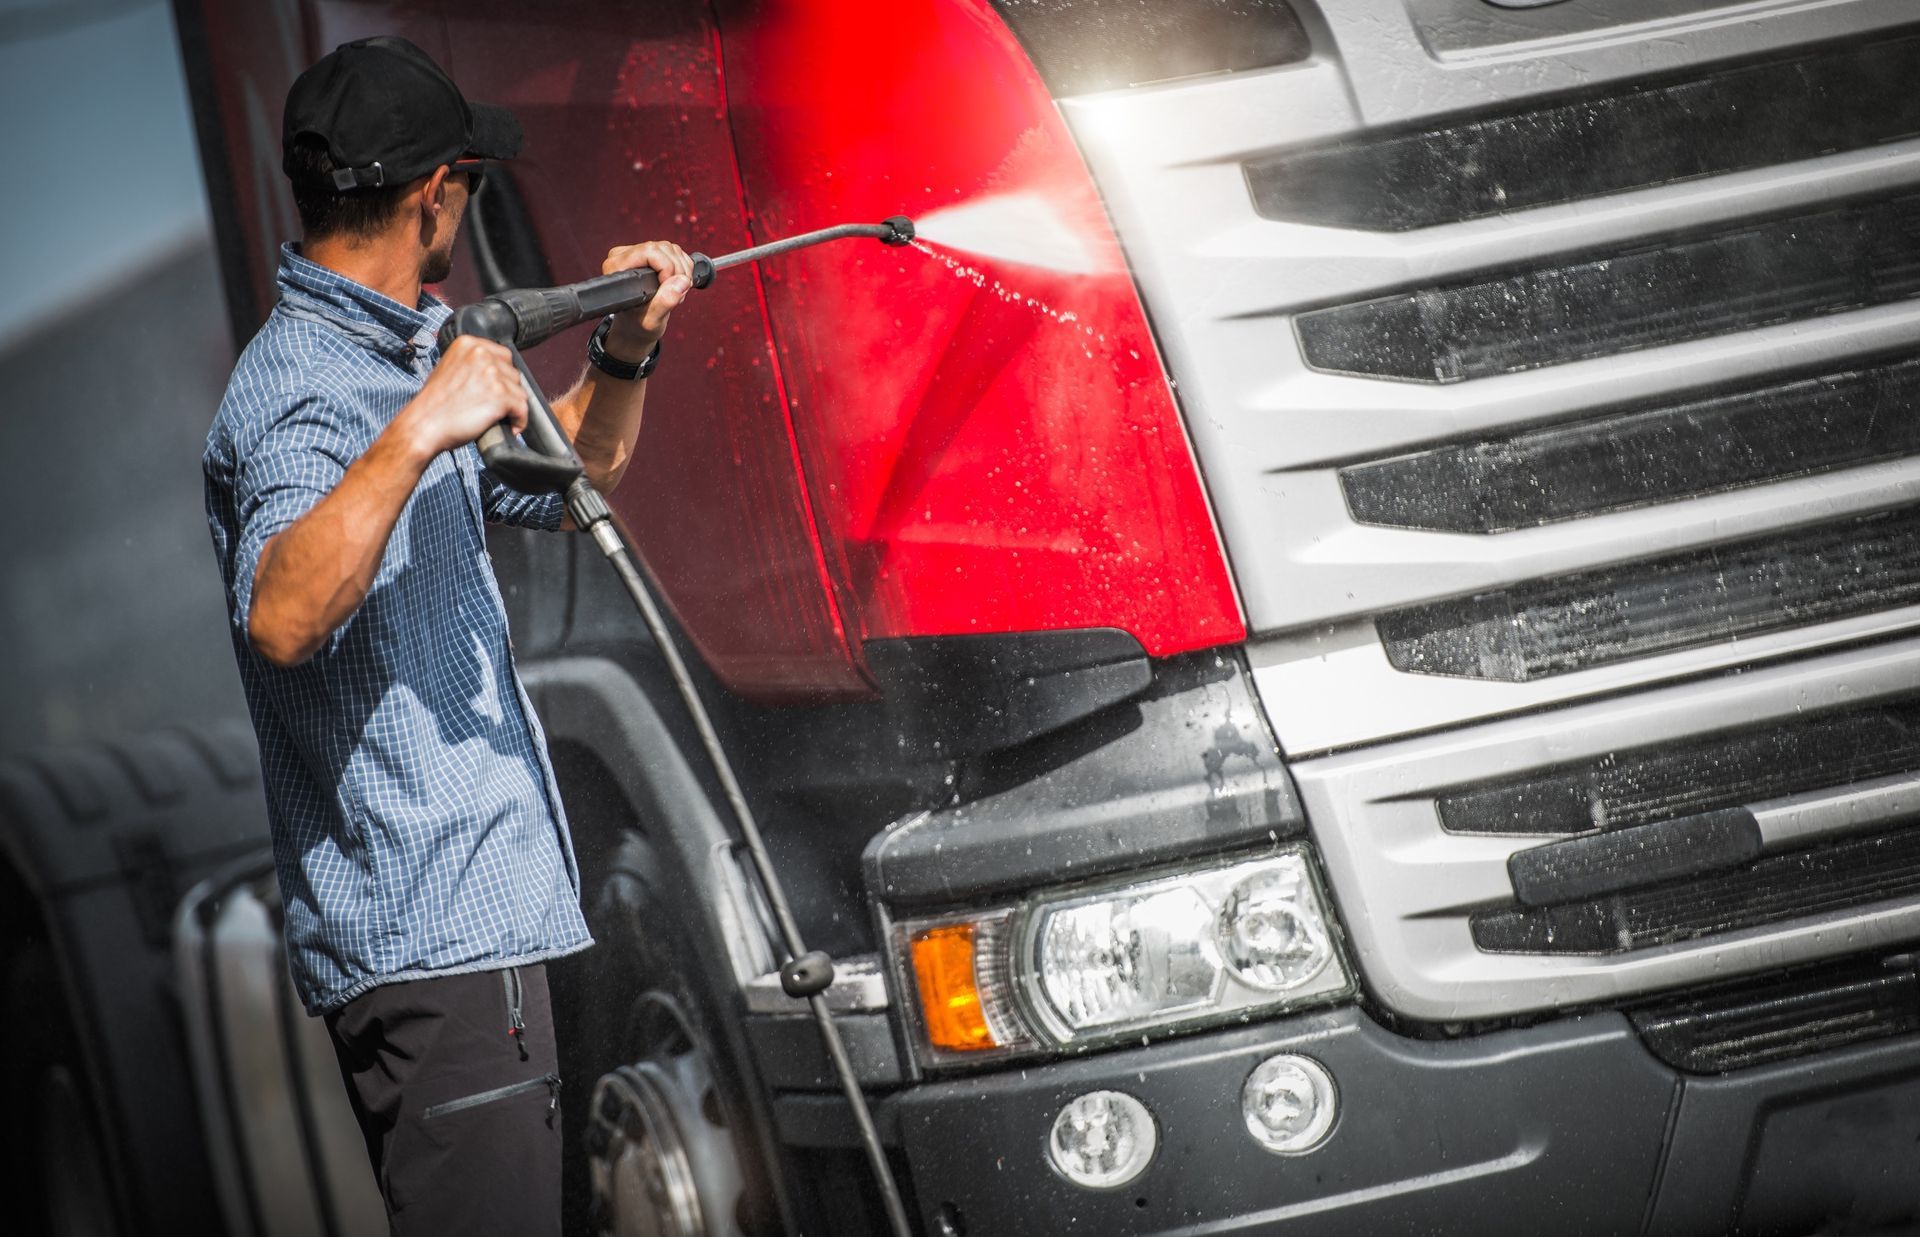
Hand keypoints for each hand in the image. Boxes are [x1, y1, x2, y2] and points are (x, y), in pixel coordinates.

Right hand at [399, 335, 528, 458]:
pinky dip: (520, 421)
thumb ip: (471, 363)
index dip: (502, 375)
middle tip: (495, 406)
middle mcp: (481, 354)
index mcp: (468, 343)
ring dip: (512, 407)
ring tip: (497, 417)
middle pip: (513, 372)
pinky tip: (510, 427)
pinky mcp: (500, 395)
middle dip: (508, 391)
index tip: (497, 389)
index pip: (503, 355)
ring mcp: (492, 373)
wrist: (423, 425)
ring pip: (520, 391)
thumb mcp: (449, 368)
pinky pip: (523, 409)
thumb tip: (495, 370)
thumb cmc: (434, 404)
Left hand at [600, 240, 693, 358]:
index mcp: (617, 267)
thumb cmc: (637, 323)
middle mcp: (625, 256)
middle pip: (663, 248)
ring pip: (672, 249)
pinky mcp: (652, 254)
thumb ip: (665, 302)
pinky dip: (684, 268)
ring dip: (682, 271)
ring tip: (676, 292)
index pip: (649, 251)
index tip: (668, 286)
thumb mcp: (651, 320)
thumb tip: (682, 281)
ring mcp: (639, 253)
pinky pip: (676, 252)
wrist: (636, 325)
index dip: (666, 267)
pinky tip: (676, 284)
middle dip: (678, 271)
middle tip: (677, 293)